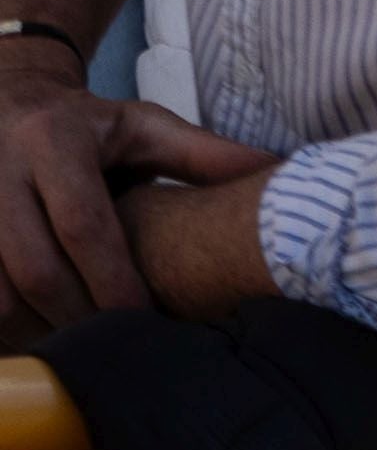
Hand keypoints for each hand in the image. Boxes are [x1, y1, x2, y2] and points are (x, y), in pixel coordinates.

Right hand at [0, 51, 270, 346]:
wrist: (11, 101)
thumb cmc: (91, 125)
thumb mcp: (145, 127)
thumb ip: (204, 153)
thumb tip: (276, 172)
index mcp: (55, 141)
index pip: (83, 222)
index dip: (112, 276)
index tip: (145, 316)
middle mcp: (1, 172)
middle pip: (34, 265)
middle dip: (77, 313)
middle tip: (117, 343)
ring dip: (36, 326)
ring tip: (80, 348)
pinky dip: (7, 321)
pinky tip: (38, 335)